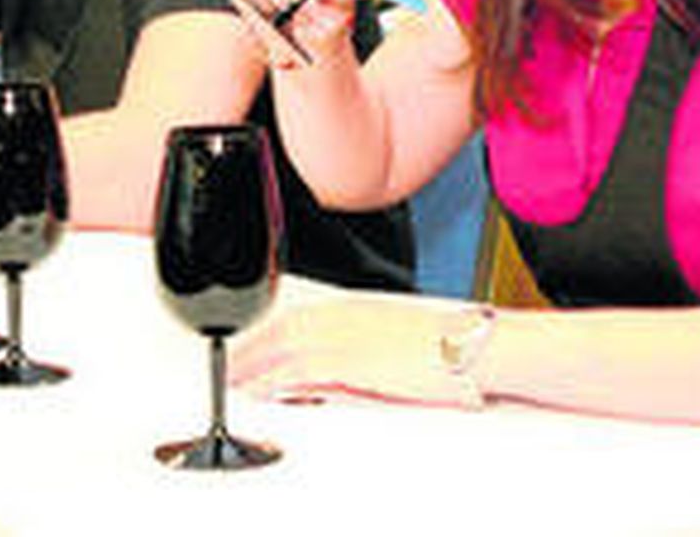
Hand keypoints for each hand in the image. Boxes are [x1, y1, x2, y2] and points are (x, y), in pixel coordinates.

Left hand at [229, 296, 476, 408]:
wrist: (473, 345)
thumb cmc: (444, 345)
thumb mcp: (391, 338)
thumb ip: (355, 348)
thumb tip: (330, 370)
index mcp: (351, 306)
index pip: (292, 317)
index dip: (263, 336)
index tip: (244, 351)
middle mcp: (342, 315)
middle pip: (279, 330)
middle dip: (248, 352)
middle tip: (225, 371)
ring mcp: (344, 336)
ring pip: (282, 349)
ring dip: (253, 368)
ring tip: (232, 385)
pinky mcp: (351, 360)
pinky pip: (301, 371)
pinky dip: (276, 381)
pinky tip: (262, 393)